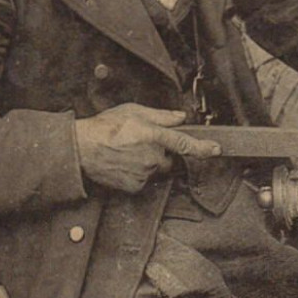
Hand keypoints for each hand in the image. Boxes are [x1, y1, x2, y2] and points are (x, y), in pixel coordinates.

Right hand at [75, 103, 220, 193]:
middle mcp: (152, 157)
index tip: (216, 150)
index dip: (203, 148)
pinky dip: (139, 174)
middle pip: (169, 159)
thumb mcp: (134, 111)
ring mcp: (144, 174)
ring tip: (128, 153)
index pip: (185, 144)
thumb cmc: (104, 127)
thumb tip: (180, 118)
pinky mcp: (135, 186)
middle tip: (141, 144)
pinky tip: (124, 163)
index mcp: (154, 137)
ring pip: (156, 170)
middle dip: (161, 153)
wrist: (81, 149)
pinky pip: (145, 180)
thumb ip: (161, 116)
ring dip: (149, 163)